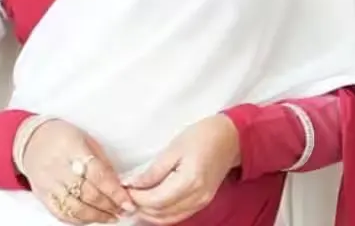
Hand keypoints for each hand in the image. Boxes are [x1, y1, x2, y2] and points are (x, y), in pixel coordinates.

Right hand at [20, 117, 137, 223]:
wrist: (31, 140)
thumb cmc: (63, 137)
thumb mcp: (86, 139)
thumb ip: (102, 162)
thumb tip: (119, 185)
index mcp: (72, 148)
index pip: (97, 175)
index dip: (114, 191)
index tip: (128, 202)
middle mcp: (58, 168)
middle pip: (88, 193)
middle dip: (109, 206)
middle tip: (123, 210)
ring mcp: (48, 184)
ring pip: (75, 208)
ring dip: (97, 216)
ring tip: (111, 217)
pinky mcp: (43, 196)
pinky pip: (62, 214)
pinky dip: (79, 220)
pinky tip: (92, 218)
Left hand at [123, 115, 240, 224]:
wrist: (229, 138)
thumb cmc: (202, 137)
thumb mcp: (173, 148)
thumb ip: (153, 170)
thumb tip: (133, 184)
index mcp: (189, 181)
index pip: (155, 200)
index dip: (137, 197)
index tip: (125, 187)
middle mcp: (197, 197)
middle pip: (161, 213)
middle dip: (140, 206)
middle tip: (126, 194)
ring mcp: (201, 202)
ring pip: (168, 218)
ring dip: (149, 213)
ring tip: (136, 199)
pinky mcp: (202, 202)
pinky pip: (178, 215)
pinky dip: (162, 213)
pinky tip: (151, 203)